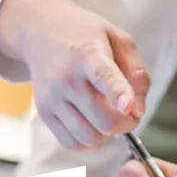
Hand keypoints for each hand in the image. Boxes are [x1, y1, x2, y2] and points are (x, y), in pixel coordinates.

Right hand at [0, 0, 150, 149]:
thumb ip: (136, 70)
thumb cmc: (85, 36)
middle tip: (130, 113)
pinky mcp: (45, 113)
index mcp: (89, 54)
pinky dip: (88, 141)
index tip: (127, 106)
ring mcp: (53, 98)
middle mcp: (67, 78)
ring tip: (109, 116)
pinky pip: (72, 143)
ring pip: (89, 137)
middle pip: (103, 119)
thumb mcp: (118, 38)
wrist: (40, 34)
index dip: (118, 93)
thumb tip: (136, 107)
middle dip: (127, 123)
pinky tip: (92, 123)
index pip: (103, 76)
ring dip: (107, 134)